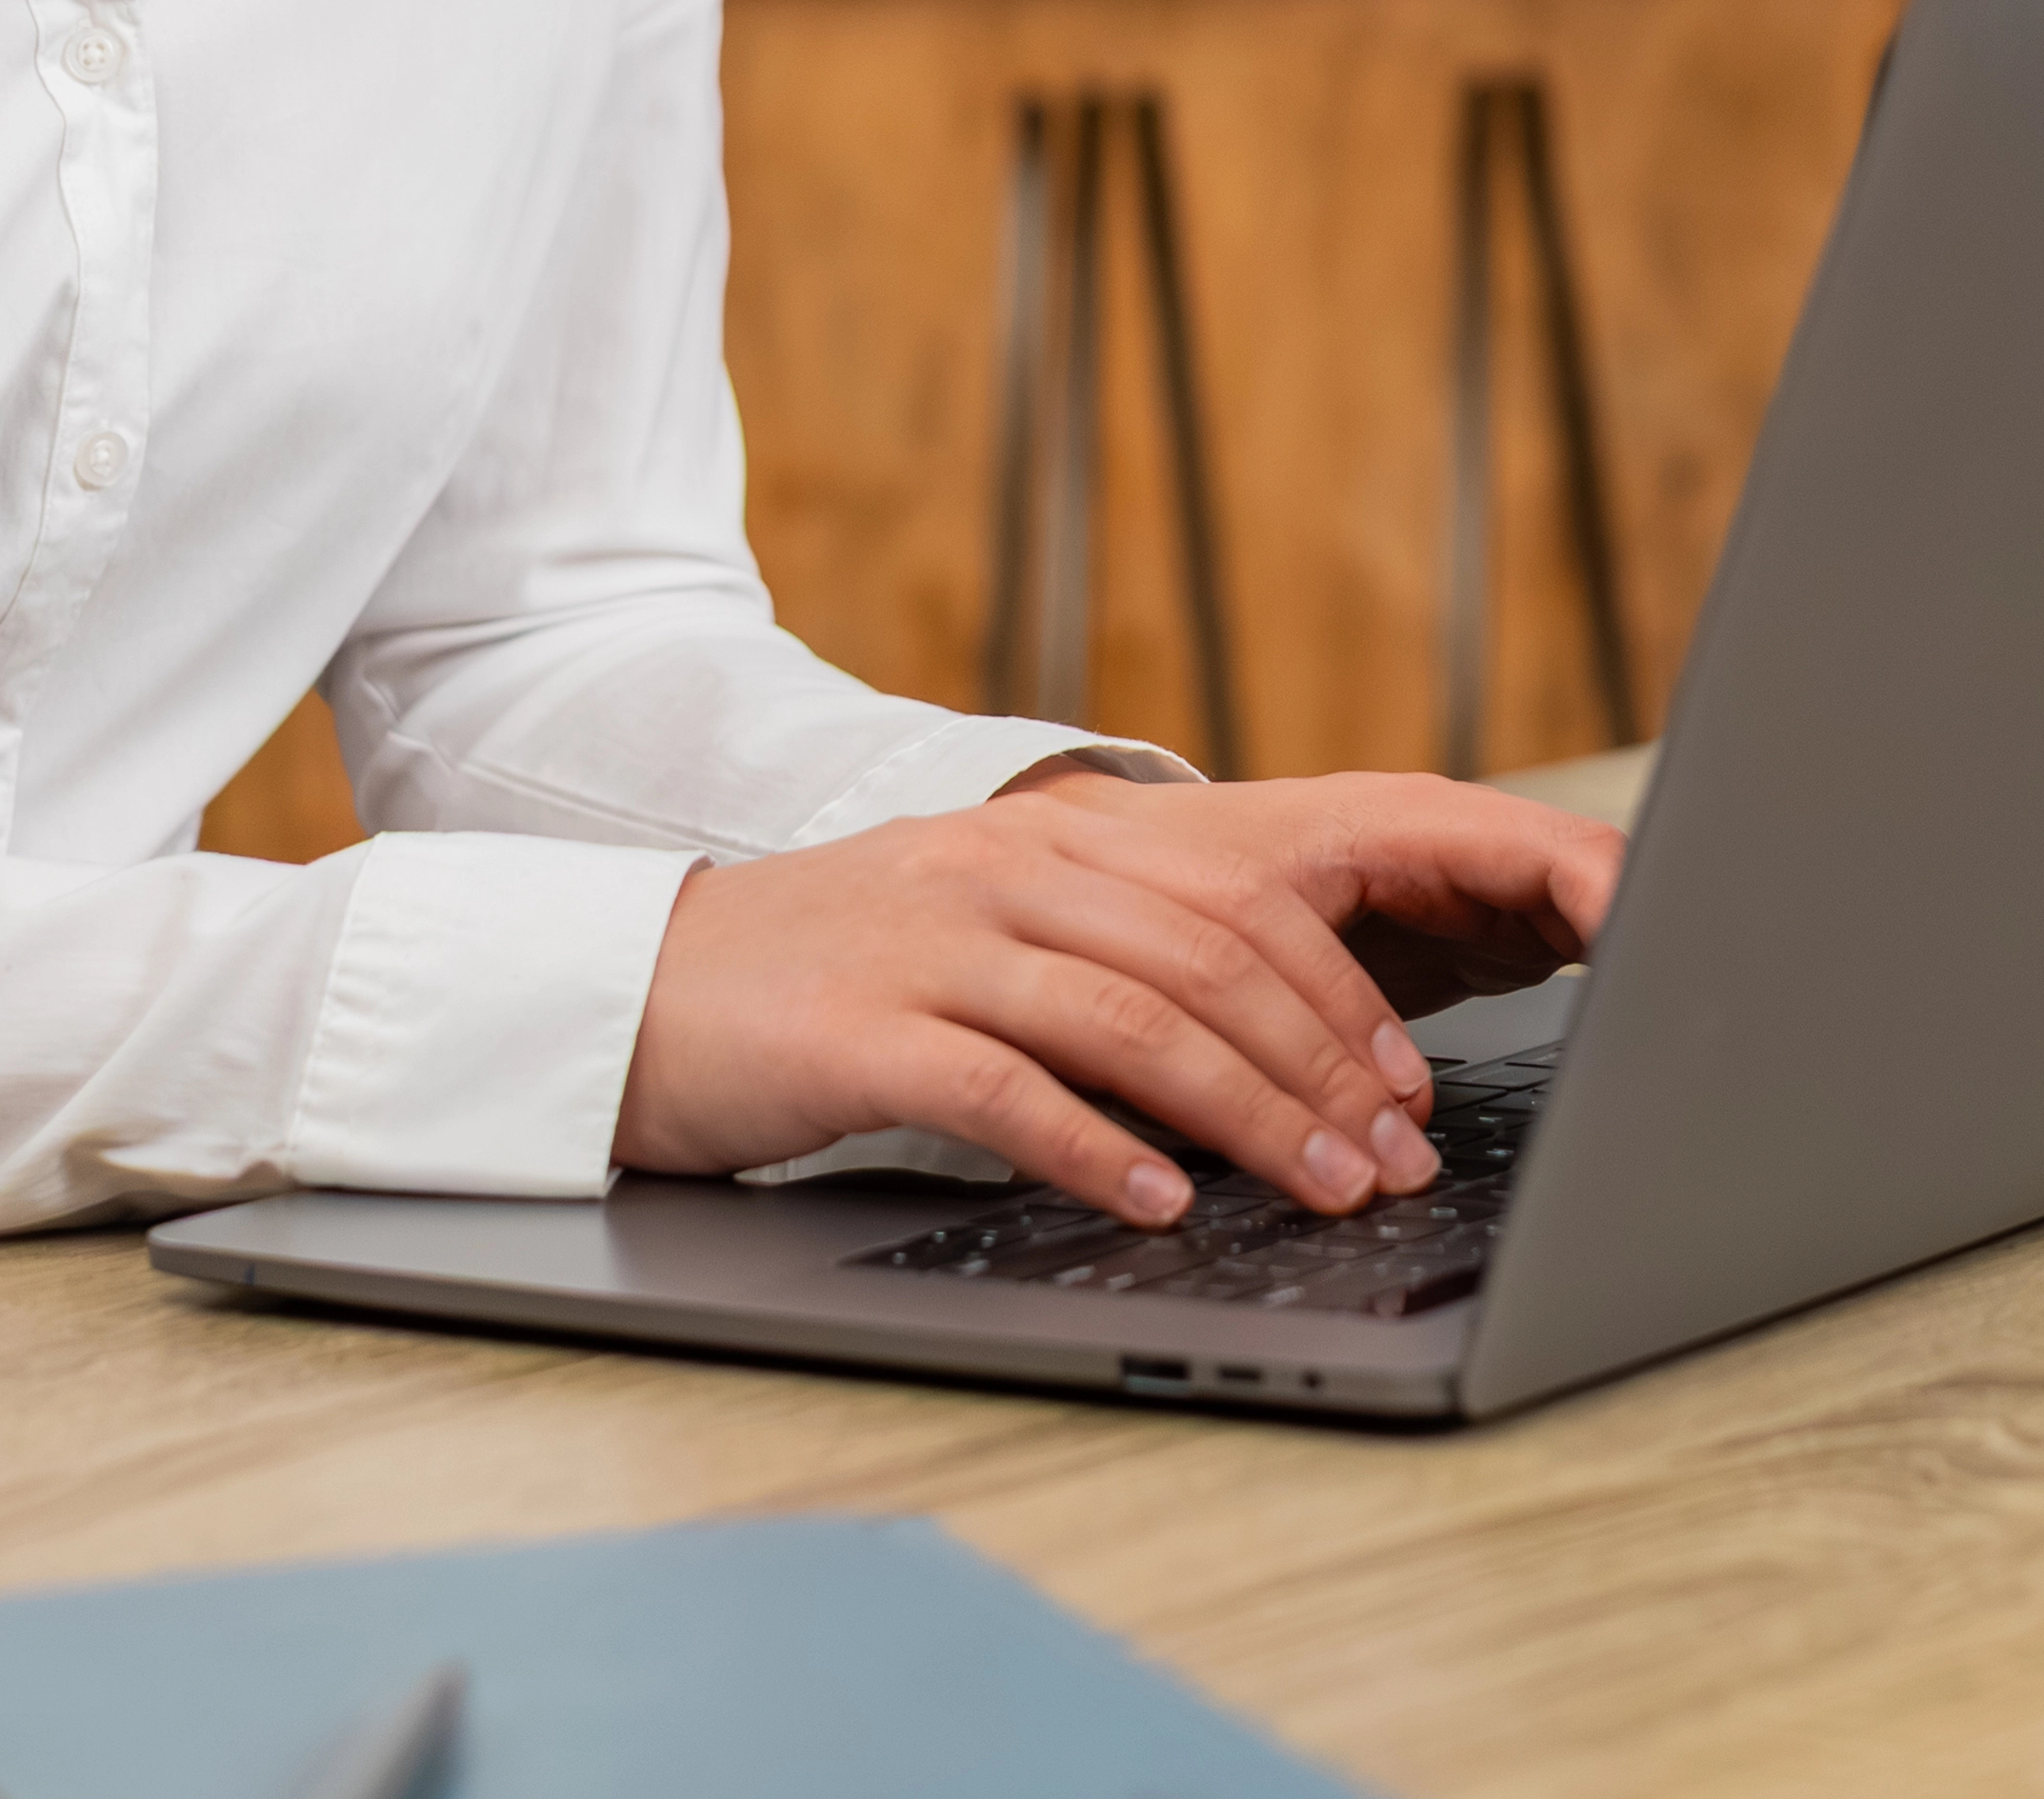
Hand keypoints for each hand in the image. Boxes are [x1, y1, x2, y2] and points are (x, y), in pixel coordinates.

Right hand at [615, 771, 1621, 1224]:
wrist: (634, 986)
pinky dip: (1098, 1148)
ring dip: (1249, 1114)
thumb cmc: (827, 981)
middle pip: (1209, 961)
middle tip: (1398, 1156)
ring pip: (1133, 1018)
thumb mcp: (982, 931)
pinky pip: (1007, 1089)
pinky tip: (1162, 1202)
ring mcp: (929, 945)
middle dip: (1324, 1066)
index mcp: (1044, 840)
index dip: (1341, 995)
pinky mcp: (861, 1032)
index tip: (1408, 1085)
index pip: (1236, 903)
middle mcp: (999, 871)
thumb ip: (1107, 960)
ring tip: (1325, 1187)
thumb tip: (1264, 1052)